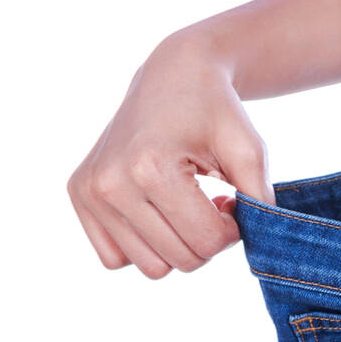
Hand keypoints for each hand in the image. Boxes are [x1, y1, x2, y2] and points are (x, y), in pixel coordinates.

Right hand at [68, 32, 274, 277]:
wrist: (173, 73)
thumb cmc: (215, 110)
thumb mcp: (249, 150)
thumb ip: (260, 201)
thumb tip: (262, 245)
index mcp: (149, 168)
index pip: (206, 243)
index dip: (232, 230)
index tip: (233, 202)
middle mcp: (110, 183)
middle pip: (179, 261)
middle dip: (208, 240)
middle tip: (214, 202)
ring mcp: (89, 191)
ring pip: (150, 267)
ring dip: (179, 246)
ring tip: (188, 206)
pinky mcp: (79, 194)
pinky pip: (115, 258)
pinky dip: (145, 245)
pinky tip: (160, 211)